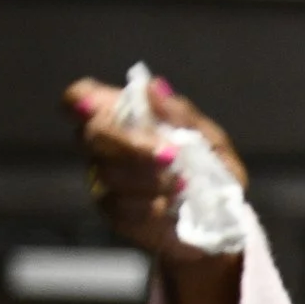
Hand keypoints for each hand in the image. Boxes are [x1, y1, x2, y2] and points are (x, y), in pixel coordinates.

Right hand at [61, 75, 247, 261]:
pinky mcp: (113, 213)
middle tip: (170, 157)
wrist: (222, 217)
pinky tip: (171, 208)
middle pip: (92, 135)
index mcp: (125, 116)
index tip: (96, 106)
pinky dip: (149, 207)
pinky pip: (118, 208)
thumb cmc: (211, 167)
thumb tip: (152, 86)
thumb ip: (180, 114)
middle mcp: (106, 145)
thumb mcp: (207, 136)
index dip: (82, 99)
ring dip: (149, 180)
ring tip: (183, 186)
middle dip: (131, 144)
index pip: (82, 97)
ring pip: (107, 174)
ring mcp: (105, 180)